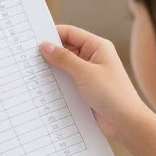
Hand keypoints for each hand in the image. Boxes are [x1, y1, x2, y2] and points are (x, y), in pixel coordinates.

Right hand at [40, 24, 149, 141]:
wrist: (126, 122)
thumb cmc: (112, 94)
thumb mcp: (85, 73)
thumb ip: (64, 58)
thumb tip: (45, 46)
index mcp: (97, 46)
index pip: (70, 33)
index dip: (52, 35)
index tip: (33, 41)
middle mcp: (94, 57)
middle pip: (66, 49)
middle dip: (50, 53)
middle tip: (29, 58)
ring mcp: (90, 73)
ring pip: (65, 66)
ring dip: (53, 69)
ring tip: (33, 72)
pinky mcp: (86, 88)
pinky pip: (68, 80)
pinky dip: (57, 82)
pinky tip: (44, 87)